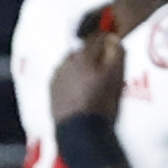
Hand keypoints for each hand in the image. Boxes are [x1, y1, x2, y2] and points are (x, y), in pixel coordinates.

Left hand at [49, 13, 124, 131]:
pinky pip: (63, 76)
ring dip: (81, 64)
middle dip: (94, 53)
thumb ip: (116, 54)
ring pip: (71, 62)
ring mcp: (56, 75)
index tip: (115, 45)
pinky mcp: (51, 89)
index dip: (108, 41)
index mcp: (81, 56)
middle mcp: (65, 62)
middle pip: (82, 50)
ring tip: (92, 76)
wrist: (79, 129)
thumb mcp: (115, 78)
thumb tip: (113, 38)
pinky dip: (72, 77)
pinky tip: (79, 87)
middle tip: (105, 64)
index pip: (97, 39)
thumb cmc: (101, 103)